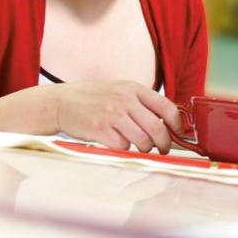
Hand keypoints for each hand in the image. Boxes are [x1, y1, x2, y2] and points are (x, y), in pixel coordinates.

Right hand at [53, 81, 181, 152]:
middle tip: (163, 149)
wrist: (60, 102)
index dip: (176, 124)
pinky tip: (119, 144)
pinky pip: (123, 146)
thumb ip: (142, 102)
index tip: (177, 133)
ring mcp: (112, 114)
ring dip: (145, 148)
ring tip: (141, 148)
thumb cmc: (94, 98)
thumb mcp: (120, 91)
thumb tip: (168, 121)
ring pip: (142, 140)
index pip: (166, 107)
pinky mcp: (99, 129)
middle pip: (157, 128)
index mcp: (133, 89)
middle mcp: (124, 100)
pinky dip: (125, 149)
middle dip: (164, 144)